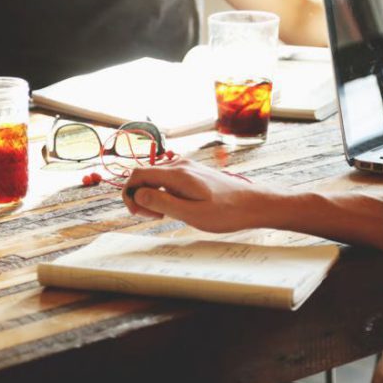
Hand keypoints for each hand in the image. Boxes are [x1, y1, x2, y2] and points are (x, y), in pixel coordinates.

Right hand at [122, 158, 269, 232]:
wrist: (253, 203)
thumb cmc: (226, 212)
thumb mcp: (191, 213)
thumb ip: (162, 202)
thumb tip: (137, 194)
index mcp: (177, 174)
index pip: (138, 174)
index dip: (129, 194)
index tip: (138, 213)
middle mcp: (180, 165)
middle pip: (145, 175)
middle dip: (141, 196)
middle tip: (155, 217)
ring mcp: (187, 167)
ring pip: (156, 178)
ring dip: (153, 196)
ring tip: (167, 215)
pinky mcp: (192, 173)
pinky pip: (167, 179)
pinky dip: (164, 193)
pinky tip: (177, 207)